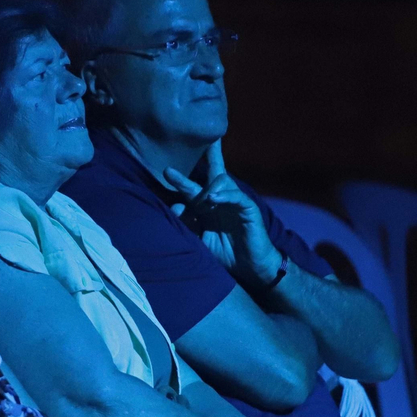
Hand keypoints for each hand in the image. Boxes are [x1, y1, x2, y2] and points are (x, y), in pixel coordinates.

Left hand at [164, 141, 283, 284]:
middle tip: (200, 150)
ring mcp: (235, 202)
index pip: (194, 187)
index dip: (181, 179)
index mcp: (206, 206)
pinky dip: (225, 195)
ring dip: (208, 188)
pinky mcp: (248, 208)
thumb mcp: (199, 239)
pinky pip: (237, 196)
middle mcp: (220, 200)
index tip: (167, 171)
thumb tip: (175, 207)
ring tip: (203, 201)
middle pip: (214, 171)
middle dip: (209, 157)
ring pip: (223, 179)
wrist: (247, 266)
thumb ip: (187, 224)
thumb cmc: (224, 252)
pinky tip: (213, 199)